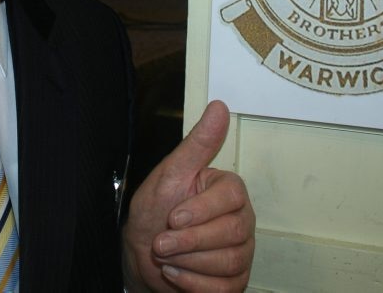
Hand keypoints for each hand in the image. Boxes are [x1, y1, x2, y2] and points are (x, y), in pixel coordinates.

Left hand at [122, 100, 254, 291]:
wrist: (140, 255)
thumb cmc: (154, 212)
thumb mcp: (170, 174)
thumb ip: (198, 144)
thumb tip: (219, 107)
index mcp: (228, 190)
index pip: (232, 197)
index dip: (201, 210)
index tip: (173, 216)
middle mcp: (241, 220)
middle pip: (233, 232)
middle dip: (189, 240)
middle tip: (161, 241)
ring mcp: (241, 252)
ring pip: (229, 261)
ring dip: (188, 262)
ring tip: (166, 256)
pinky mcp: (235, 281)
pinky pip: (225, 288)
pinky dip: (193, 283)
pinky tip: (176, 273)